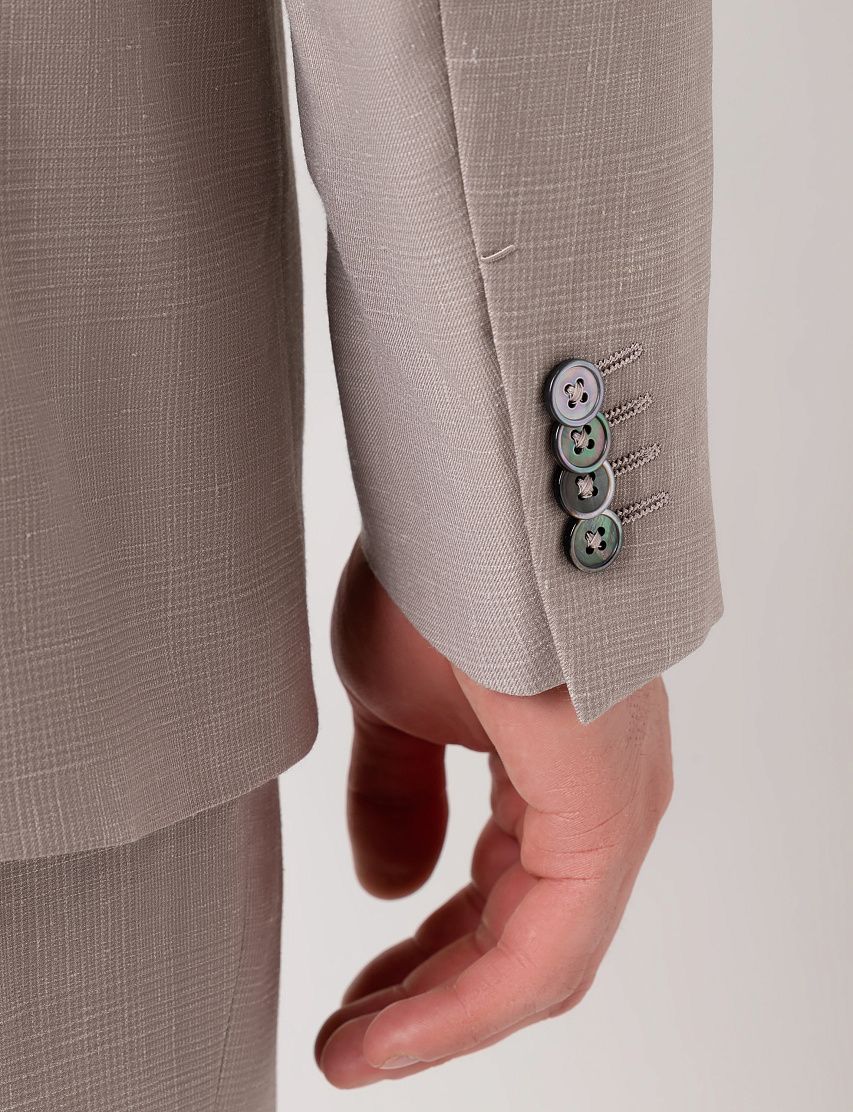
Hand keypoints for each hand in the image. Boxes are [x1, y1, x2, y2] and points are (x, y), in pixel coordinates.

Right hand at [317, 542, 672, 1086]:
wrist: (468, 494)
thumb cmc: (440, 576)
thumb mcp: (396, 706)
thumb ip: (397, 796)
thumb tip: (391, 885)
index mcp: (558, 770)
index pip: (499, 901)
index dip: (423, 962)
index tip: (350, 1004)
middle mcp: (602, 799)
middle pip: (518, 942)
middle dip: (426, 997)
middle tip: (347, 1039)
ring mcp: (613, 808)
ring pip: (533, 958)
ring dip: (438, 1013)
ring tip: (355, 1049)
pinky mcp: (605, 813)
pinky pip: (542, 947)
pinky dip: (465, 1000)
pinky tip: (391, 1033)